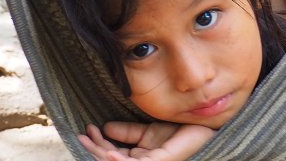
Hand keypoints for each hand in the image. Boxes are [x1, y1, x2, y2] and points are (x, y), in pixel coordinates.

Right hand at [79, 122, 215, 160]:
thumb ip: (129, 131)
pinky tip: (110, 154)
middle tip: (80, 134)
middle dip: (94, 148)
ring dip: (100, 152)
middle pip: (111, 159)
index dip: (98, 143)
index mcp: (142, 156)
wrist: (205, 129)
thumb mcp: (150, 130)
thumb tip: (106, 127)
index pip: (113, 153)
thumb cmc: (183, 131)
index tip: (88, 128)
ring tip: (87, 138)